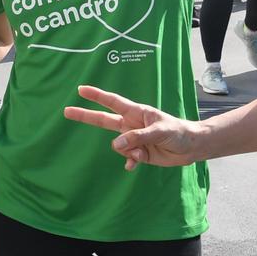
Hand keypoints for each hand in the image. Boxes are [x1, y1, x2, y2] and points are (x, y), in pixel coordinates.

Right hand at [64, 84, 202, 169]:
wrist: (190, 147)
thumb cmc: (178, 132)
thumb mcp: (159, 131)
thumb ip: (137, 137)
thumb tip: (116, 145)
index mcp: (136, 113)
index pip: (112, 102)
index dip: (97, 96)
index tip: (81, 89)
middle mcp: (131, 125)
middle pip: (103, 120)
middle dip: (85, 115)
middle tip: (66, 111)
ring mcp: (134, 140)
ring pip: (118, 146)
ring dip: (128, 152)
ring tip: (143, 153)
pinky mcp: (139, 154)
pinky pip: (127, 159)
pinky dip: (130, 163)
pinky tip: (134, 165)